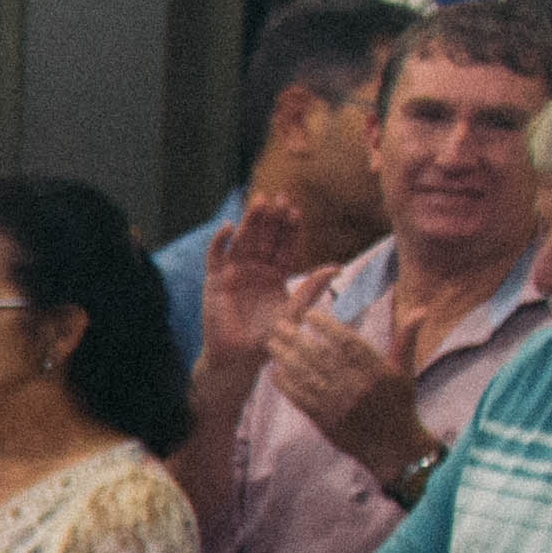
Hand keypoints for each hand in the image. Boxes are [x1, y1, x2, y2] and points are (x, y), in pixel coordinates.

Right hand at [197, 192, 308, 364]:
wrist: (239, 357)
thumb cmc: (269, 338)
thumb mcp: (294, 313)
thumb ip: (311, 289)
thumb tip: (336, 266)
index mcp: (278, 274)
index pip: (285, 245)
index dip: (290, 228)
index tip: (296, 210)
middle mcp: (257, 268)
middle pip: (265, 237)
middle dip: (272, 217)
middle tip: (279, 196)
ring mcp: (235, 271)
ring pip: (244, 240)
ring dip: (250, 221)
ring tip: (259, 202)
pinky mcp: (215, 279)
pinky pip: (216, 255)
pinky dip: (220, 240)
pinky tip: (229, 227)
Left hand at [263, 310, 428, 485]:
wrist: (392, 447)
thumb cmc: (399, 404)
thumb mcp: (405, 371)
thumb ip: (406, 339)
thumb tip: (421, 309)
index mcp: (376, 371)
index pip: (348, 343)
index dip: (327, 327)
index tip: (309, 314)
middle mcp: (356, 386)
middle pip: (321, 356)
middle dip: (297, 338)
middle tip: (280, 323)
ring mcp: (338, 403)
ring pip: (306, 375)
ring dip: (286, 358)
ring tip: (272, 343)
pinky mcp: (324, 419)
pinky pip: (300, 398)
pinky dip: (286, 384)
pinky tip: (275, 371)